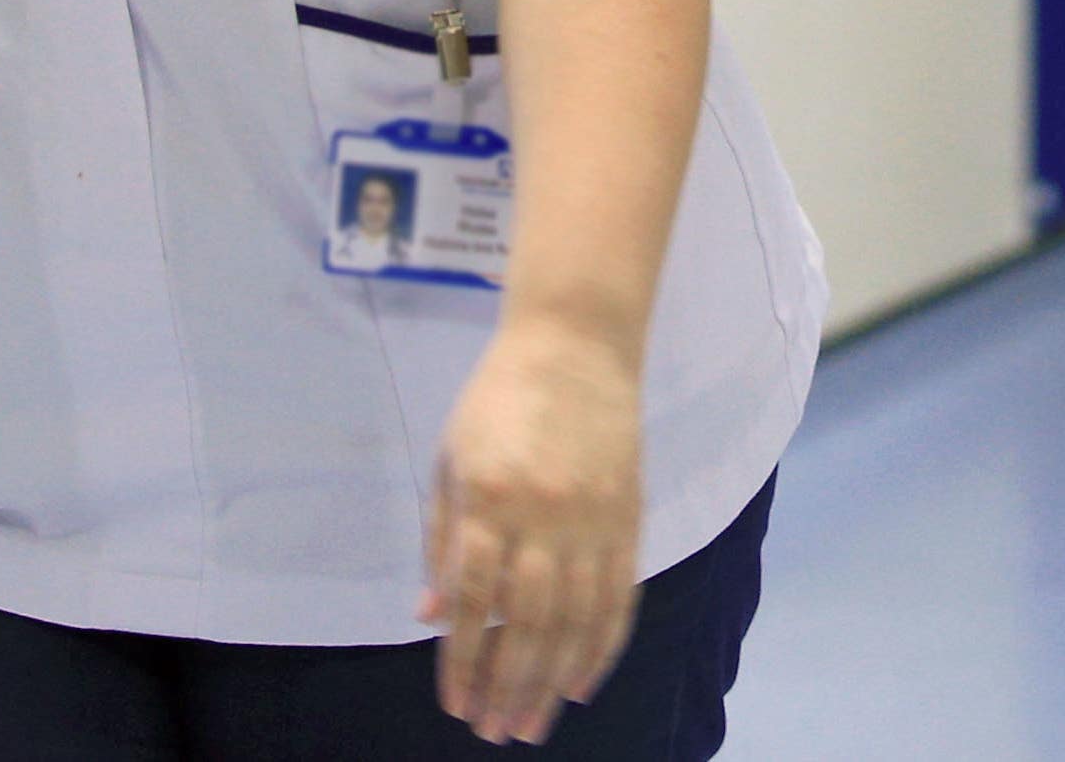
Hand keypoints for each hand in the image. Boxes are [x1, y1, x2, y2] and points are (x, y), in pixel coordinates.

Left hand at [420, 318, 644, 747]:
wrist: (575, 341)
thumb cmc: (498, 399)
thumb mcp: (451, 462)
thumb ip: (443, 541)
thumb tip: (434, 616)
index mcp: (491, 497)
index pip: (476, 600)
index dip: (463, 662)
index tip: (455, 707)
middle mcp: (546, 513)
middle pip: (530, 623)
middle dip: (510, 686)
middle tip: (497, 732)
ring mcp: (594, 516)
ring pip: (578, 619)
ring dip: (554, 680)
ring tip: (534, 723)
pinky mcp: (630, 515)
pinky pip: (620, 595)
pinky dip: (603, 645)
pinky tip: (583, 682)